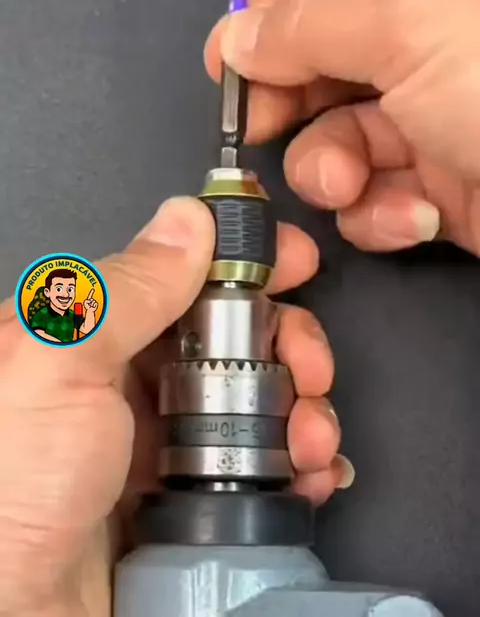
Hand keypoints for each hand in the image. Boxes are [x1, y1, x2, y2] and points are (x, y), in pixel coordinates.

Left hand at [0, 196, 349, 616]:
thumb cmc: (6, 488)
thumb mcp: (62, 363)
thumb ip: (129, 288)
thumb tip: (186, 219)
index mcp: (95, 337)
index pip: (186, 276)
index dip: (246, 262)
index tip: (295, 260)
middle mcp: (130, 384)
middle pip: (235, 338)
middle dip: (289, 342)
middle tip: (309, 364)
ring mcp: (161, 445)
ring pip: (257, 401)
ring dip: (303, 408)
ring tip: (310, 436)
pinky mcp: (185, 504)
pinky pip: (258, 468)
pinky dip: (297, 466)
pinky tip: (312, 472)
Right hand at [205, 0, 479, 254]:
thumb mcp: (411, 28)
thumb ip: (311, 24)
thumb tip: (239, 33)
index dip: (270, 23)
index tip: (224, 65)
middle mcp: (438, 50)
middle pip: (326, 71)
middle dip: (292, 106)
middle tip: (258, 131)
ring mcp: (441, 125)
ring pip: (342, 144)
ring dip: (330, 170)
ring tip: (345, 184)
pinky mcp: (447, 195)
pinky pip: (380, 201)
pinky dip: (379, 216)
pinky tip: (411, 217)